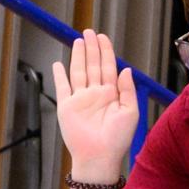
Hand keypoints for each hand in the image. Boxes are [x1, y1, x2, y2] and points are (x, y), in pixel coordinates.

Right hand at [51, 32, 141, 181]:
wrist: (99, 157)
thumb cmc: (117, 139)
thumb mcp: (130, 112)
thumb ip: (127, 90)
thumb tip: (125, 69)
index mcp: (111, 94)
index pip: (108, 67)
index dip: (106, 51)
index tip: (103, 37)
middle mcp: (95, 94)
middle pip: (92, 65)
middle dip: (91, 48)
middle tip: (89, 31)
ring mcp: (80, 99)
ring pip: (78, 72)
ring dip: (78, 56)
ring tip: (78, 40)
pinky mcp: (67, 107)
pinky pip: (62, 87)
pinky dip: (59, 76)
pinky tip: (58, 64)